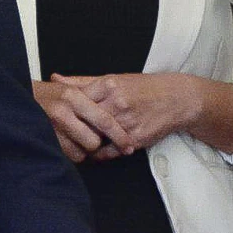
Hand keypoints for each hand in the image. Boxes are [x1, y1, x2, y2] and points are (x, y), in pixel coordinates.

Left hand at [54, 72, 196, 151]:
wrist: (176, 99)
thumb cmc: (143, 88)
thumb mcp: (114, 79)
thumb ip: (83, 81)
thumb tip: (55, 79)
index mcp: (110, 85)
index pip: (76, 99)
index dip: (65, 109)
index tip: (57, 114)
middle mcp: (117, 103)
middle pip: (83, 120)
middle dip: (71, 128)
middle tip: (61, 133)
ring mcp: (127, 122)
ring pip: (95, 137)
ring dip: (84, 142)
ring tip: (77, 142)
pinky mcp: (135, 139)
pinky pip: (109, 152)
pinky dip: (100, 154)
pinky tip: (96, 150)